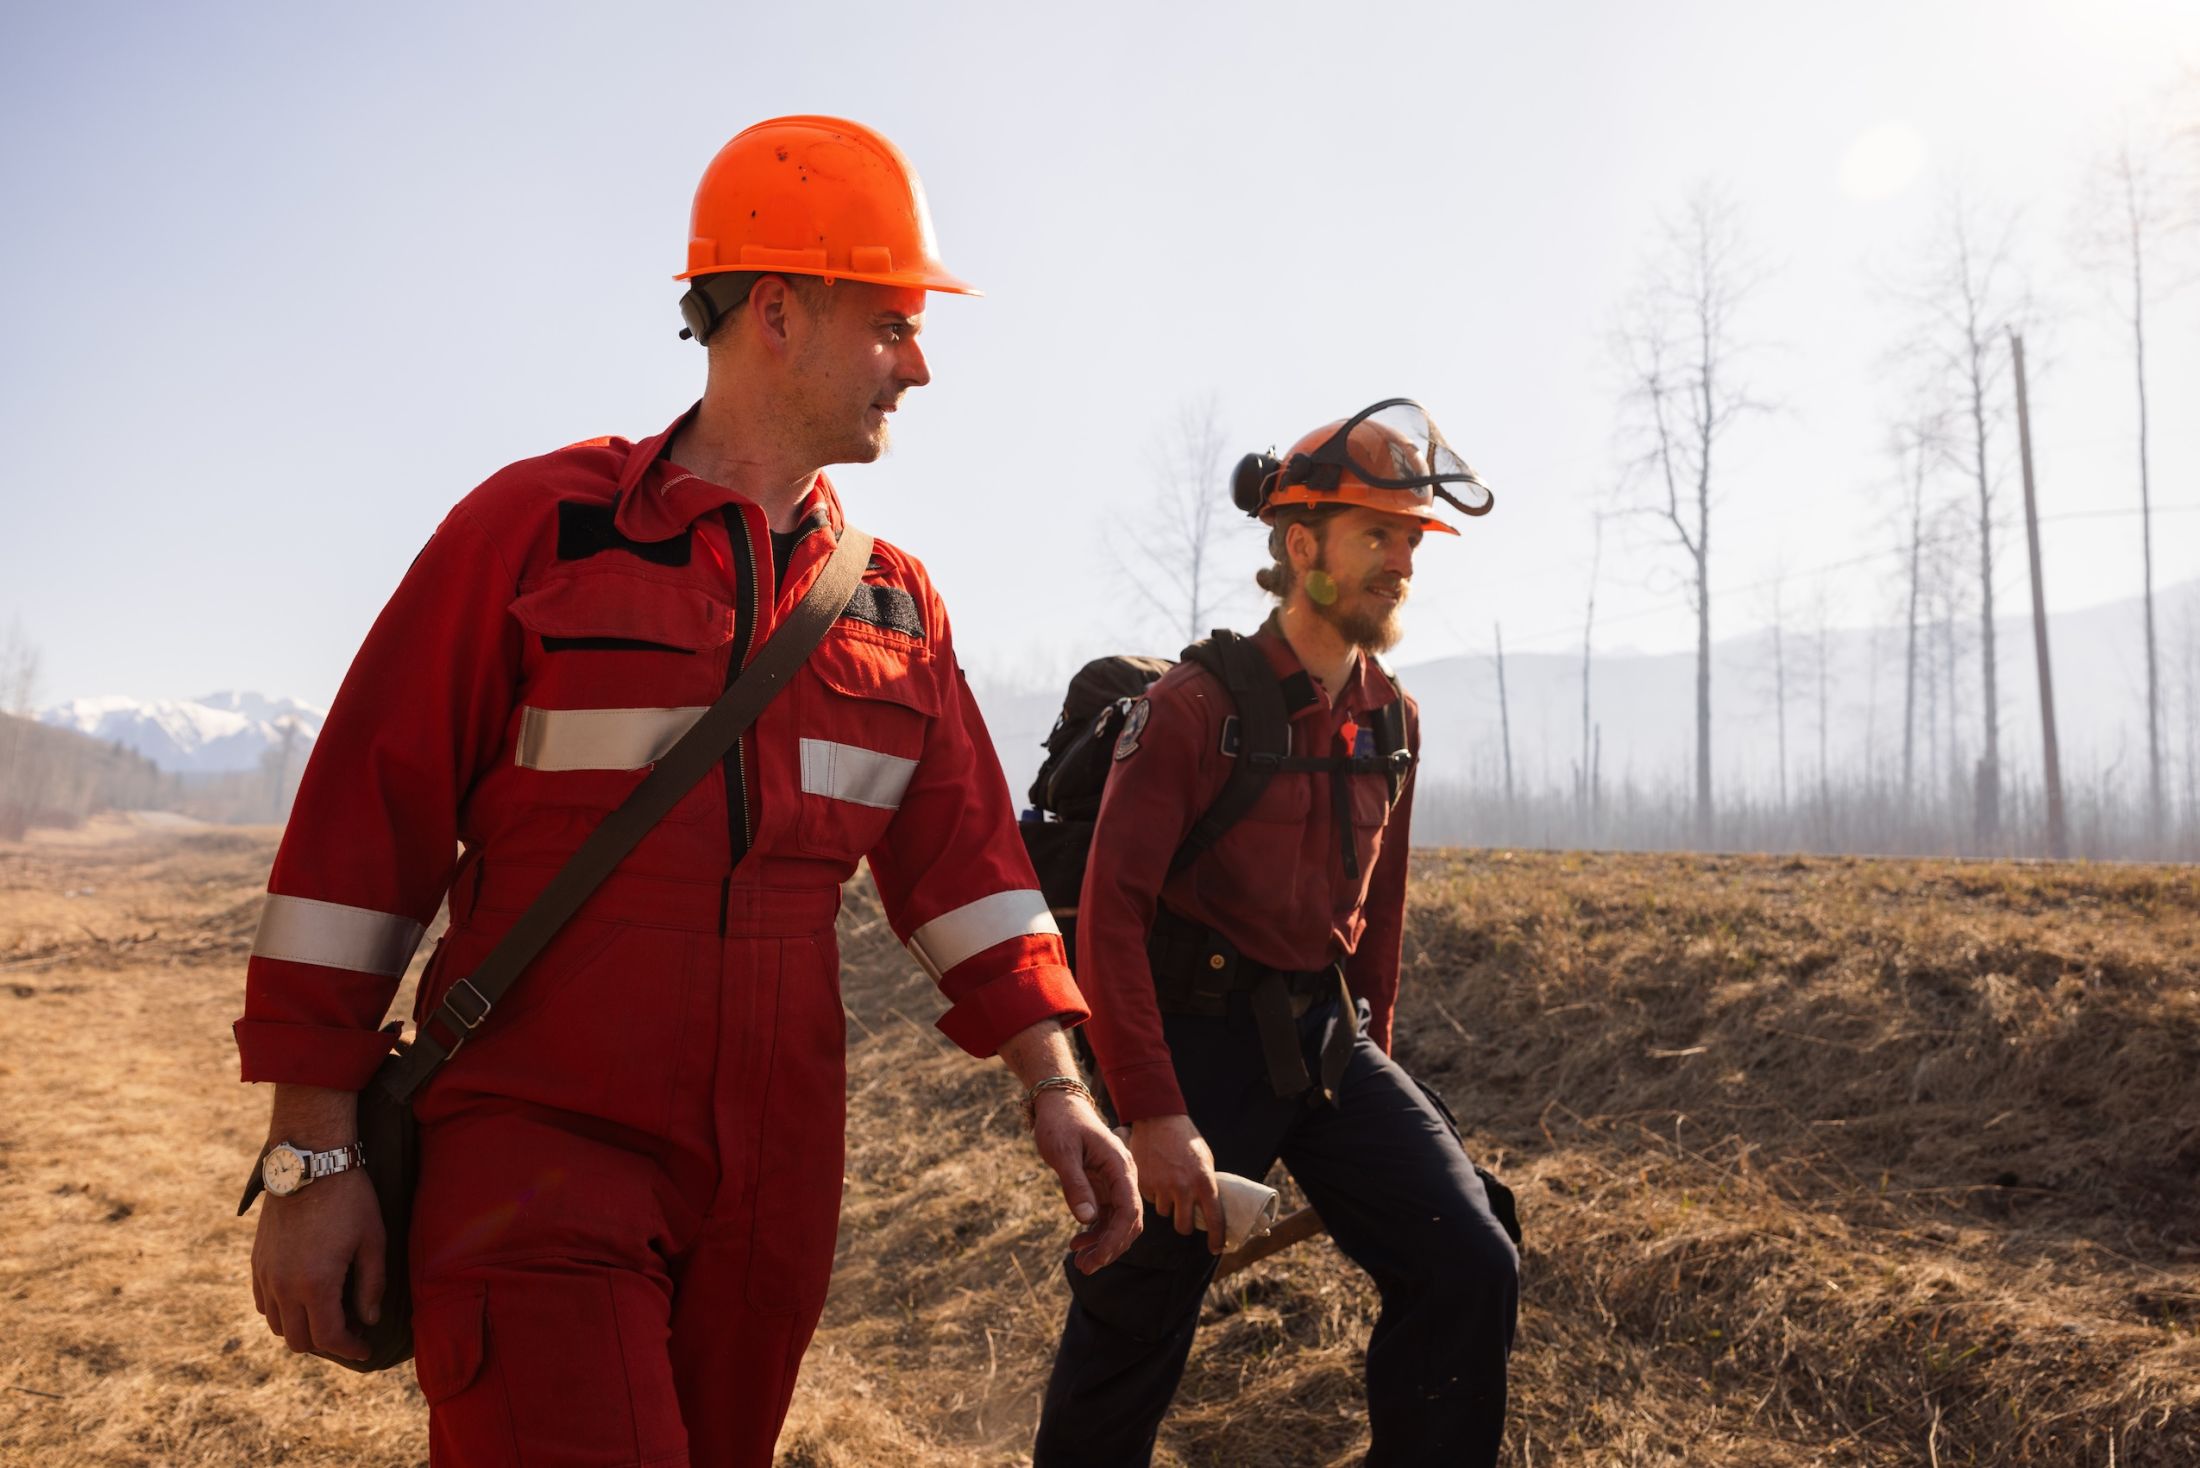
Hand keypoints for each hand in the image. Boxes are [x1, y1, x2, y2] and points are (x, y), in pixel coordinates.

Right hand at [250, 1166, 384, 1361]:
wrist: (310, 1164)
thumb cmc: (350, 1200)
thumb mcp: (373, 1241)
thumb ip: (371, 1286)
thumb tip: (368, 1320)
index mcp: (315, 1284)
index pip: (329, 1337)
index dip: (350, 1349)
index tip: (365, 1347)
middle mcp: (284, 1286)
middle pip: (299, 1340)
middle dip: (327, 1343)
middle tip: (350, 1331)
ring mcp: (266, 1275)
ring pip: (277, 1325)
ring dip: (302, 1328)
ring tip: (328, 1314)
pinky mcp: (257, 1262)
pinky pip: (263, 1303)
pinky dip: (282, 1311)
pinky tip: (304, 1298)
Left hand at [1030, 1088, 1141, 1273]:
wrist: (1058, 1104)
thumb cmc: (1060, 1124)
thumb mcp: (1062, 1152)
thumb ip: (1074, 1184)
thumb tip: (1087, 1218)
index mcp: (1120, 1166)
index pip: (1129, 1210)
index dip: (1115, 1238)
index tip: (1096, 1258)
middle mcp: (1124, 1176)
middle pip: (1129, 1221)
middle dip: (1110, 1247)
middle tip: (1084, 1267)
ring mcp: (1115, 1182)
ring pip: (1118, 1222)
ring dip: (1103, 1244)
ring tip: (1080, 1262)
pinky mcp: (1104, 1185)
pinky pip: (1107, 1215)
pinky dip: (1095, 1231)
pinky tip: (1078, 1242)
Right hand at [1129, 1114, 1224, 1253]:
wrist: (1159, 1119)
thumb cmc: (1186, 1139)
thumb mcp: (1205, 1161)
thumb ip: (1206, 1184)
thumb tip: (1209, 1208)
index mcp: (1204, 1182)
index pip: (1214, 1219)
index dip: (1216, 1238)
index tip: (1216, 1248)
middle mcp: (1184, 1188)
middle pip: (1184, 1226)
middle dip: (1184, 1223)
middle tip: (1184, 1214)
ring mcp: (1162, 1187)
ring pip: (1165, 1212)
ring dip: (1167, 1204)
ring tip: (1168, 1183)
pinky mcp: (1144, 1183)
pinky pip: (1151, 1199)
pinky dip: (1153, 1193)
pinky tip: (1156, 1175)